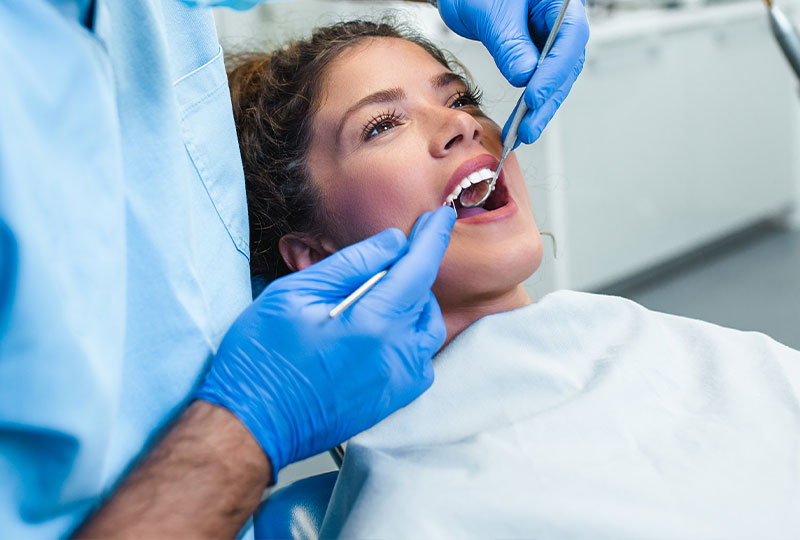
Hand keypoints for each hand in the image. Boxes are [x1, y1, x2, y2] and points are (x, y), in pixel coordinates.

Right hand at [194, 207, 455, 478]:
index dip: (433, 238)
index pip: (419, 269)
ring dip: (410, 306)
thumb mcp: (295, 294)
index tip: (441, 218)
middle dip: (407, 274)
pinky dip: (408, 338)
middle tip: (372, 269)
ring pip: (427, 330)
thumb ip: (351, 264)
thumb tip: (392, 243)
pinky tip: (377, 334)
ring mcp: (398, 383)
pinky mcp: (393, 401)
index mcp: (372, 324)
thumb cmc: (262, 357)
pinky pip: (419, 359)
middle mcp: (395, 355)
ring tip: (372, 301)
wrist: (253, 423)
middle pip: (423, 298)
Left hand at [438, 0, 588, 143]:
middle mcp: (561, 20)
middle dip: (547, 100)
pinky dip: (530, 103)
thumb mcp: (491, 13)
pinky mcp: (536, 52)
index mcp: (560, 2)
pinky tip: (520, 121)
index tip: (534, 97)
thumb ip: (509, 44)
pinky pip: (539, 80)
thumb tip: (525, 77)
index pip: (569, 39)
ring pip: (555, 78)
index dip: (553, 72)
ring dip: (540, 108)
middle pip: (566, 64)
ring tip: (523, 133)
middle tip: (528, 128)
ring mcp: (550, 37)